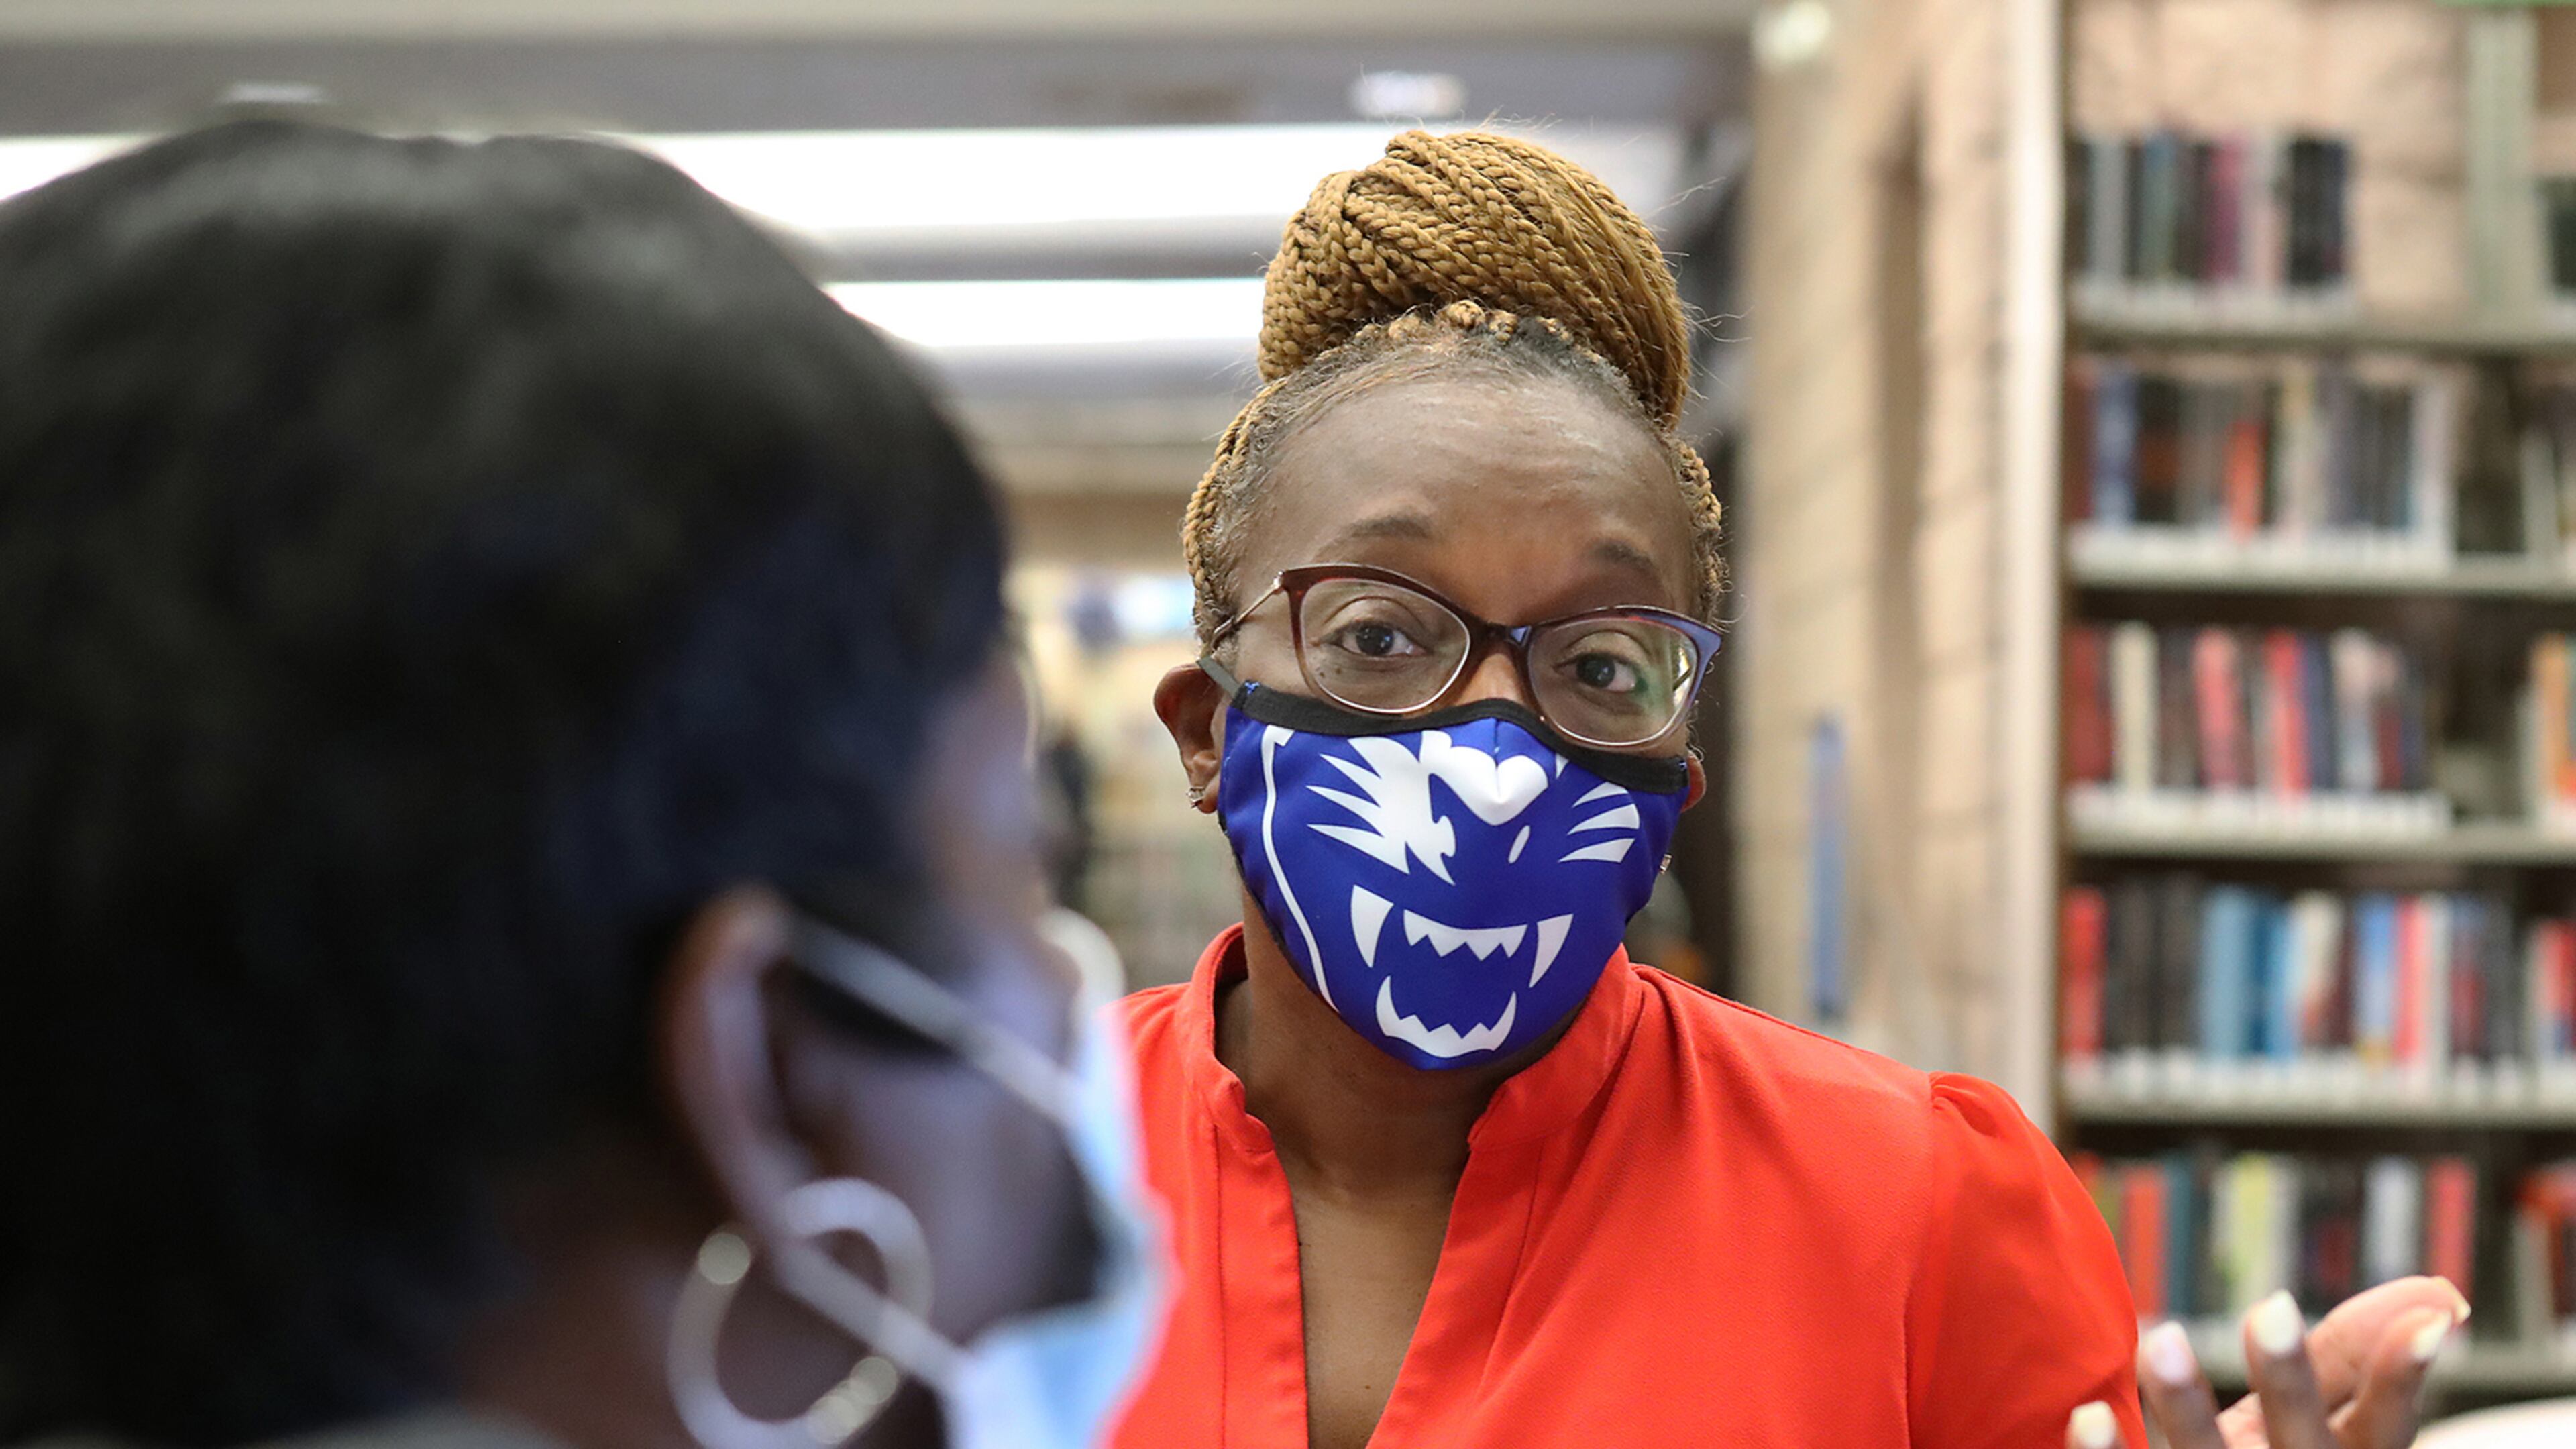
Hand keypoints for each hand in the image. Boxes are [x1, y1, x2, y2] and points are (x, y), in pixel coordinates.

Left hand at [2064, 1276, 2469, 1448]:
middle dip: (2289, 1382)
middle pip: (2300, 1444)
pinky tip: (2087, 1415)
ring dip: (2188, 1409)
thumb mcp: (2319, 1422)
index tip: (2428, 1320)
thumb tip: (2438, 1294)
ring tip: (2162, 1339)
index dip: (2401, 1378)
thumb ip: (2356, 1361)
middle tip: (2272, 1308)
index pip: (2385, 1428)